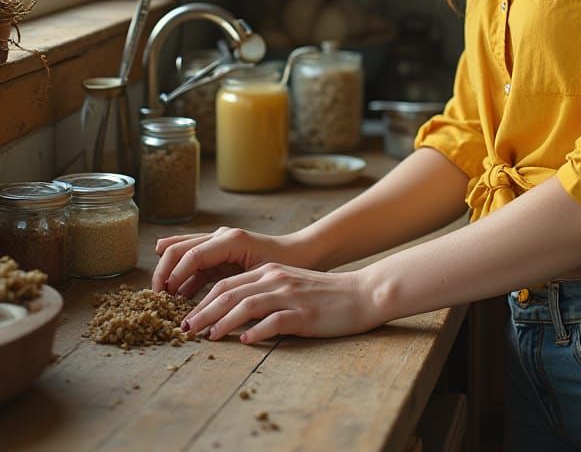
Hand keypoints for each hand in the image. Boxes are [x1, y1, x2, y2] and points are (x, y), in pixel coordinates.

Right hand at [152, 227, 306, 298]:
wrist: (304, 254)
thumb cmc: (287, 263)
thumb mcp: (261, 275)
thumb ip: (234, 285)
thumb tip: (207, 305)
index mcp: (230, 239)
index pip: (190, 254)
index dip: (173, 275)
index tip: (163, 298)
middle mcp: (221, 236)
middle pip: (178, 248)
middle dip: (163, 271)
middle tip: (156, 298)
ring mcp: (219, 243)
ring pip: (182, 253)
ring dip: (169, 274)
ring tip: (163, 299)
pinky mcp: (220, 254)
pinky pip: (194, 264)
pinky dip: (182, 279)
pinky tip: (178, 298)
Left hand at [180, 263, 382, 342]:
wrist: (362, 293)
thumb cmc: (325, 294)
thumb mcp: (290, 285)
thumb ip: (264, 292)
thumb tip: (232, 313)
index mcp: (270, 271)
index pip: (226, 283)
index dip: (202, 300)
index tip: (187, 317)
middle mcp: (276, 279)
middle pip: (229, 292)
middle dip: (202, 311)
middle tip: (185, 328)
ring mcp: (290, 296)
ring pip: (246, 304)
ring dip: (222, 322)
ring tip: (208, 337)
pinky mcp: (303, 314)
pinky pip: (274, 322)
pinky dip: (257, 331)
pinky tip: (246, 341)